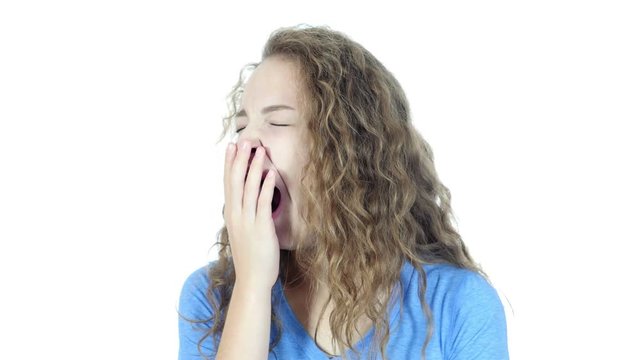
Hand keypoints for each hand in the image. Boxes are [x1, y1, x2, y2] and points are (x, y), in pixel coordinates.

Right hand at [223, 141, 279, 290]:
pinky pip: (263, 202)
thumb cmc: (250, 258)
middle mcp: (236, 215)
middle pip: (235, 182)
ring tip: (259, 150)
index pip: (228, 184)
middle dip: (239, 160)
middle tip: (242, 141)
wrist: (252, 280)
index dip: (229, 165)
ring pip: (249, 188)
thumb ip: (244, 216)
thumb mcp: (242, 233)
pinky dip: (266, 186)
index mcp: (231, 215)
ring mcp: (247, 221)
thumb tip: (247, 202)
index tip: (231, 148)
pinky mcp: (261, 227)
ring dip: (254, 167)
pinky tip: (271, 173)